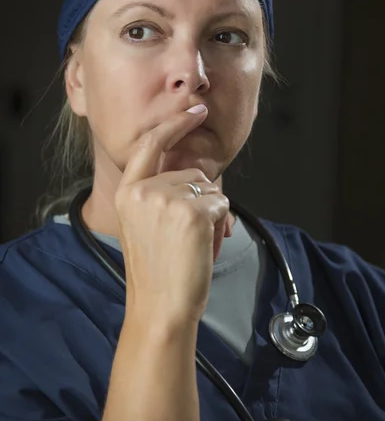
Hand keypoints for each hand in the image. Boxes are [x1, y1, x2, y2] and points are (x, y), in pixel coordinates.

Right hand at [115, 105, 230, 323]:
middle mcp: (143, 191)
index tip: (194, 111)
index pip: (150, 145)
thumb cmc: (157, 273)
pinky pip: (221, 204)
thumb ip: (158, 195)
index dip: (174, 125)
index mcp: (127, 193)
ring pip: (209, 190)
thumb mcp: (143, 226)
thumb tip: (194, 179)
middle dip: (200, 201)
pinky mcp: (193, 212)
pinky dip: (221, 224)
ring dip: (211, 214)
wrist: (160, 308)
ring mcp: (167, 199)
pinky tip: (204, 246)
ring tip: (193, 245)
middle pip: (191, 175)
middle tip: (187, 238)